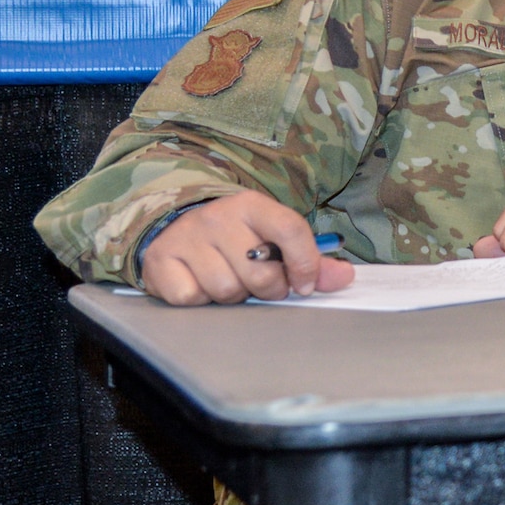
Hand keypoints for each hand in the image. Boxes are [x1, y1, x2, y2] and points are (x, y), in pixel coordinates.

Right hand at [142, 191, 355, 305]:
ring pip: (227, 290)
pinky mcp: (160, 261)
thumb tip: (345, 277)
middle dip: (268, 287)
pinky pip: (192, 298)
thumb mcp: (273, 236)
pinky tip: (201, 282)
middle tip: (261, 281)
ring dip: (234, 295)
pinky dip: (201, 299)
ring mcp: (186, 238)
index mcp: (252, 205)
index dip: (305, 263)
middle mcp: (217, 217)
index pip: (290, 229)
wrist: (174, 225)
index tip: (306, 284)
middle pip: (260, 273)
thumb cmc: (235, 235)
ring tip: (230, 278)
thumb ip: (310, 258)